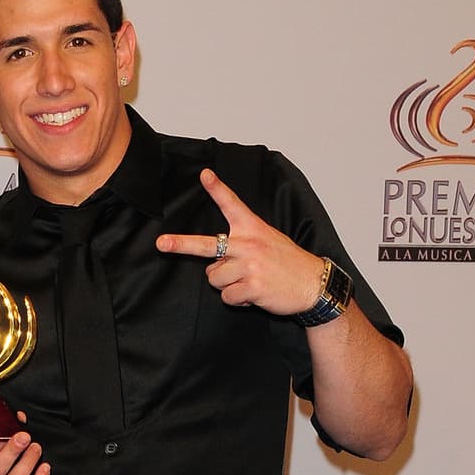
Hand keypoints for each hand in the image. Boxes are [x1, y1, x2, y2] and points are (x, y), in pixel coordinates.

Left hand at [155, 168, 328, 316]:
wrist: (312, 284)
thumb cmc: (288, 263)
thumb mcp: (269, 240)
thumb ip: (242, 243)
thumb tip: (213, 263)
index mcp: (253, 229)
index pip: (232, 205)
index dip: (217, 189)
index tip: (205, 175)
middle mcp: (248, 244)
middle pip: (206, 245)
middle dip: (181, 244)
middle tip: (162, 243)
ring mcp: (249, 265)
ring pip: (214, 279)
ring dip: (227, 285)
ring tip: (248, 281)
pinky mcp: (252, 286)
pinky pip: (227, 297)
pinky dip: (238, 299)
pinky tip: (254, 293)